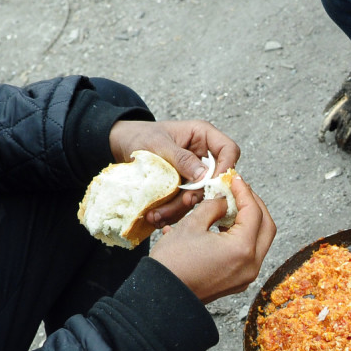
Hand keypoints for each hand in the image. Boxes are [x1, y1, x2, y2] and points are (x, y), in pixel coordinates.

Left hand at [108, 119, 240, 226]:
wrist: (120, 145)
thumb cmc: (140, 136)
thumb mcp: (159, 144)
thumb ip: (182, 159)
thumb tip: (205, 176)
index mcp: (203, 136)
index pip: (229, 150)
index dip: (226, 167)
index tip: (213, 183)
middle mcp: (204, 156)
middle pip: (215, 179)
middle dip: (199, 194)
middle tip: (184, 201)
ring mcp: (195, 174)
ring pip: (199, 195)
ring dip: (180, 207)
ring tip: (157, 214)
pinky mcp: (185, 188)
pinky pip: (185, 203)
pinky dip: (172, 211)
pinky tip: (157, 215)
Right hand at [149, 175, 275, 303]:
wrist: (161, 296)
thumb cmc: (173, 261)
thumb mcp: (192, 225)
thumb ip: (214, 207)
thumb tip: (225, 201)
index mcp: (242, 249)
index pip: (254, 212)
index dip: (244, 192)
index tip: (235, 179)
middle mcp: (251, 265)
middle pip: (266, 227)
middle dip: (255, 205)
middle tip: (240, 191)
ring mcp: (247, 276)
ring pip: (259, 242)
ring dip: (249, 222)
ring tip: (231, 207)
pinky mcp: (238, 282)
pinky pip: (247, 255)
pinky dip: (241, 237)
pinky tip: (224, 226)